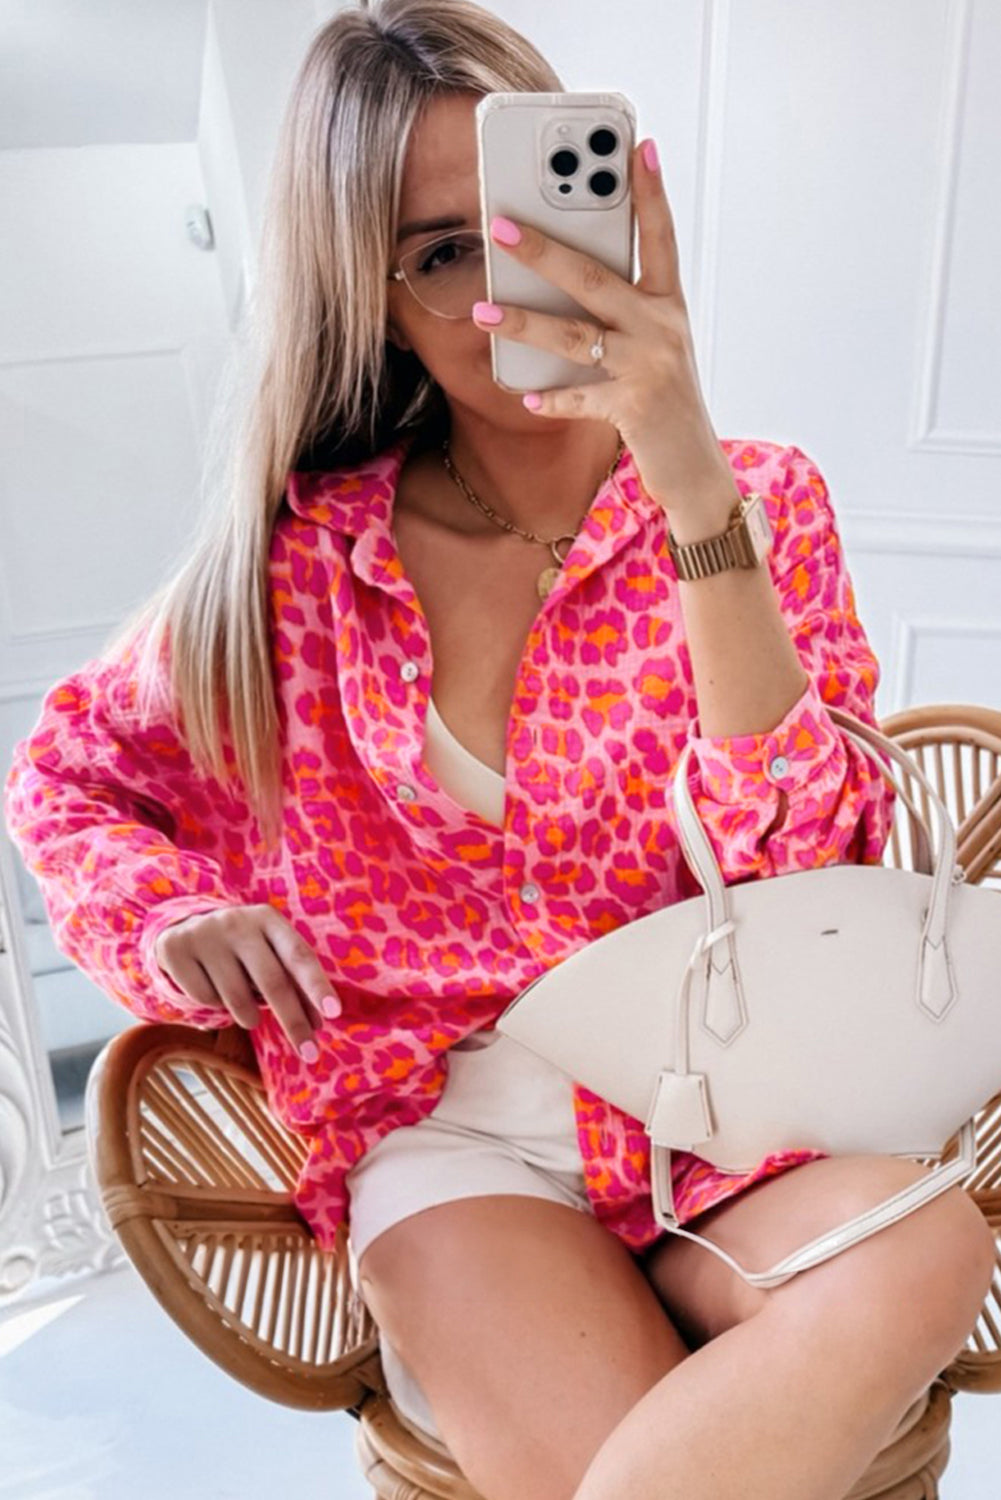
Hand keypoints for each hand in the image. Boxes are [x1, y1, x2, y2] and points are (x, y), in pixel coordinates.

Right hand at [154, 905, 341, 1056]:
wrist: (187, 924)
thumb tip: (318, 1023)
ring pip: (237, 998)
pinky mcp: (177, 951)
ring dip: (249, 1017)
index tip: (333, 1013)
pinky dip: (217, 1007)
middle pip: (272, 982)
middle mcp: (238, 923)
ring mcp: (205, 935)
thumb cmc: (244, 947)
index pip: (298, 955)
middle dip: (294, 1022)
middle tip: (310, 1053)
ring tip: (249, 1013)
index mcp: (269, 919)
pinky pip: (205, 1000)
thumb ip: (293, 980)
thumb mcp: (270, 951)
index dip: (316, 985)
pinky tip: (215, 988)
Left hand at [473, 137, 738, 518]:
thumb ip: (620, 311)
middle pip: (595, 278)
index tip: (639, 146)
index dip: (650, 192)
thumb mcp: (654, 346)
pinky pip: (581, 399)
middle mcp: (662, 329)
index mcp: (669, 305)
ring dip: (525, 324)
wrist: (694, 466)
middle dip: (544, 250)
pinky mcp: (634, 409)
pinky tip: (526, 394)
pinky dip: (553, 398)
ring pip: (575, 337)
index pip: (661, 237)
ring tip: (483, 312)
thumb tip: (560, 277)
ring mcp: (648, 368)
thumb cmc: (664, 399)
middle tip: (500, 226)